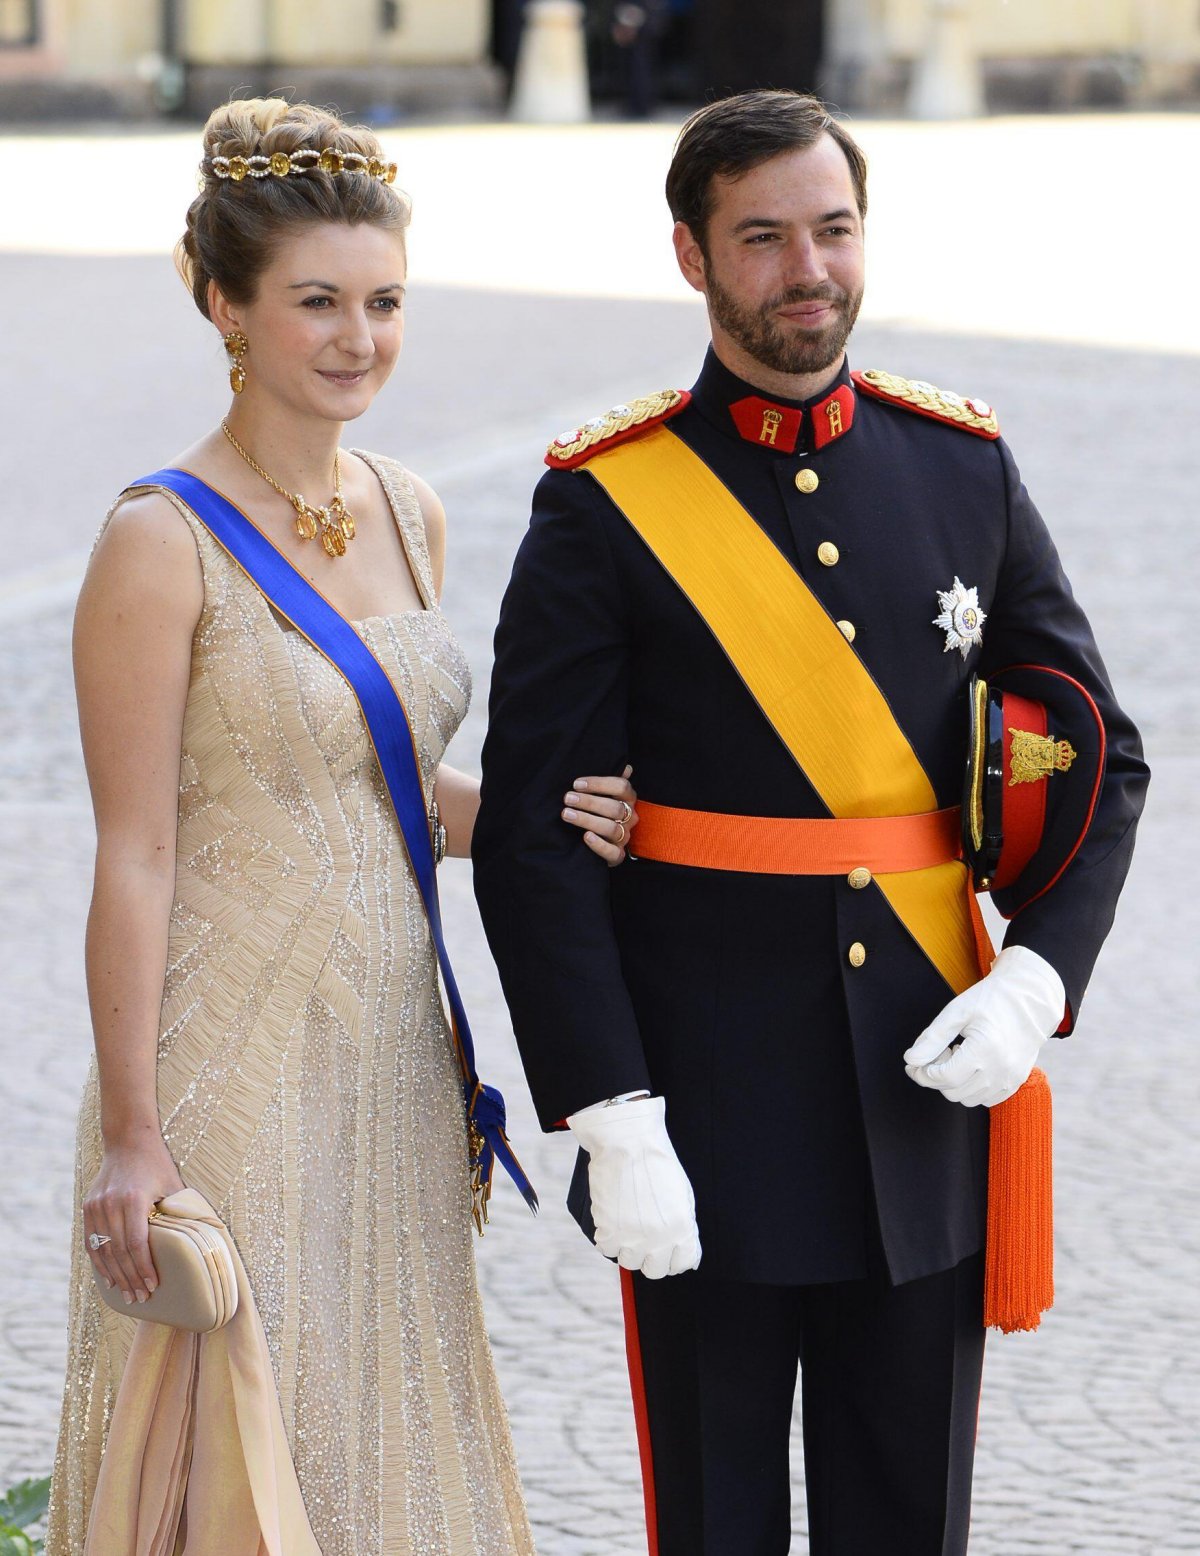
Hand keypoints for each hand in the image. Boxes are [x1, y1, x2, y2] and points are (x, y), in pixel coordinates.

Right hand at [83, 1135, 185, 1303]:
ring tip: (125, 1294)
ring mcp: (96, 1206)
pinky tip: (108, 1278)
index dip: (144, 1269)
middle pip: (119, 1252)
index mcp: (134, 1200)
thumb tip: (200, 1240)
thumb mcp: (173, 1185)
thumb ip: (179, 1212)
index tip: (152, 1286)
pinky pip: (92, 1241)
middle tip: (139, 1298)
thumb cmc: (157, 1164)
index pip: (137, 1244)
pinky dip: (99, 1262)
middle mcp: (111, 1204)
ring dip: (114, 1276)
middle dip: (130, 1279)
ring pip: (103, 1250)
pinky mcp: (88, 1207)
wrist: (128, 1141)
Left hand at [561, 764, 639, 865]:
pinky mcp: (617, 855)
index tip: (576, 784)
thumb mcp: (602, 793)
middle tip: (567, 798)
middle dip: (589, 802)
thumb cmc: (597, 810)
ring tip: (567, 814)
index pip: (622, 787)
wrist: (596, 842)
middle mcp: (629, 817)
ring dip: (588, 820)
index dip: (600, 783)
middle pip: (615, 808)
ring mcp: (624, 837)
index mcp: (628, 799)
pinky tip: (585, 836)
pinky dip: (599, 845)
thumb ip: (608, 782)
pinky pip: (613, 852)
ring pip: (612, 829)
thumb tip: (626, 767)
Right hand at [567, 1095, 701, 1278]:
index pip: (683, 1264)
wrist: (627, 1141)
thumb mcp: (683, 1195)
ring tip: (626, 1221)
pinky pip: (606, 1248)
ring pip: (629, 1262)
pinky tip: (612, 1216)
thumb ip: (685, 1228)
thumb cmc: (656, 1162)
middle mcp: (660, 1239)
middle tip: (644, 1235)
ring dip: (627, 1246)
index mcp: (682, 1229)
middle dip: (650, 1256)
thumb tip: (687, 1256)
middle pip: (655, 1271)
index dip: (674, 1257)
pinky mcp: (608, 1230)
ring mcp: (632, 1237)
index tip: (666, 1249)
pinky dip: (607, 1236)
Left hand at [904, 945, 1065, 1107]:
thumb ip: (931, 1039)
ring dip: (955, 1083)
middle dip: (937, 1075)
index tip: (914, 1063)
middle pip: (953, 1092)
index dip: (922, 1073)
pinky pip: (986, 1099)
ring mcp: (1011, 1079)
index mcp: (985, 1050)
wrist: (1030, 997)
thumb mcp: (956, 1012)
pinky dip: (972, 1088)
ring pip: (968, 1099)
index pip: (943, 1078)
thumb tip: (911, 1061)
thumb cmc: (992, 999)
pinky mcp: (1016, 1082)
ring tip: (959, 1054)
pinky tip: (973, 1063)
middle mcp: (1001, 1070)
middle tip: (941, 1050)